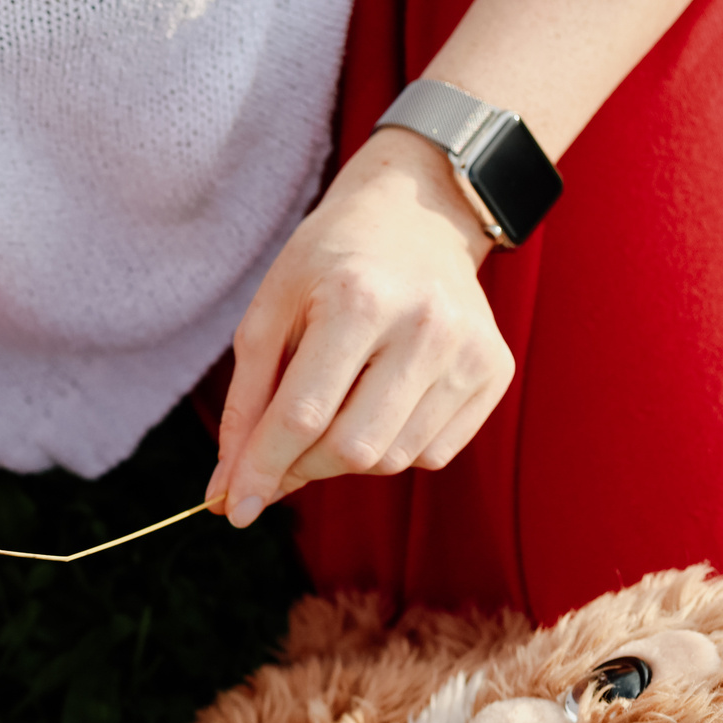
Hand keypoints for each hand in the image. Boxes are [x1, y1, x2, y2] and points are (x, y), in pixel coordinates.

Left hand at [205, 131, 513, 526]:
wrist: (415, 216)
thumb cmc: (329, 264)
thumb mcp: (269, 313)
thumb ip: (245, 404)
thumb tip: (225, 492)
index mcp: (359, 300)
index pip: (304, 415)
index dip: (262, 469)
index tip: (233, 507)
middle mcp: (426, 326)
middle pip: (353, 449)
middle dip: (303, 467)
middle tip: (280, 453)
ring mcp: (470, 351)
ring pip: (393, 460)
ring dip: (346, 457)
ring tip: (335, 406)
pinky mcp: (496, 371)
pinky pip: (433, 453)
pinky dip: (393, 446)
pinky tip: (381, 399)